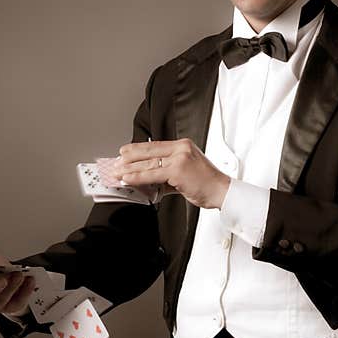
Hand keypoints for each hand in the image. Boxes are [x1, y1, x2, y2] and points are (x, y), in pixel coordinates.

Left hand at [114, 138, 230, 208]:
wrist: (221, 191)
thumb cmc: (206, 183)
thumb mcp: (185, 172)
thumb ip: (166, 174)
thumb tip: (148, 180)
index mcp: (183, 145)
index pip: (155, 145)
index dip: (137, 149)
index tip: (124, 152)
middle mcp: (181, 148)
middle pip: (148, 151)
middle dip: (129, 157)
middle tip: (115, 162)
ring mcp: (179, 158)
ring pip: (148, 163)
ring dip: (129, 168)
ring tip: (117, 172)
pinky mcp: (177, 170)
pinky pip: (152, 173)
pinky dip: (137, 177)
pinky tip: (127, 179)